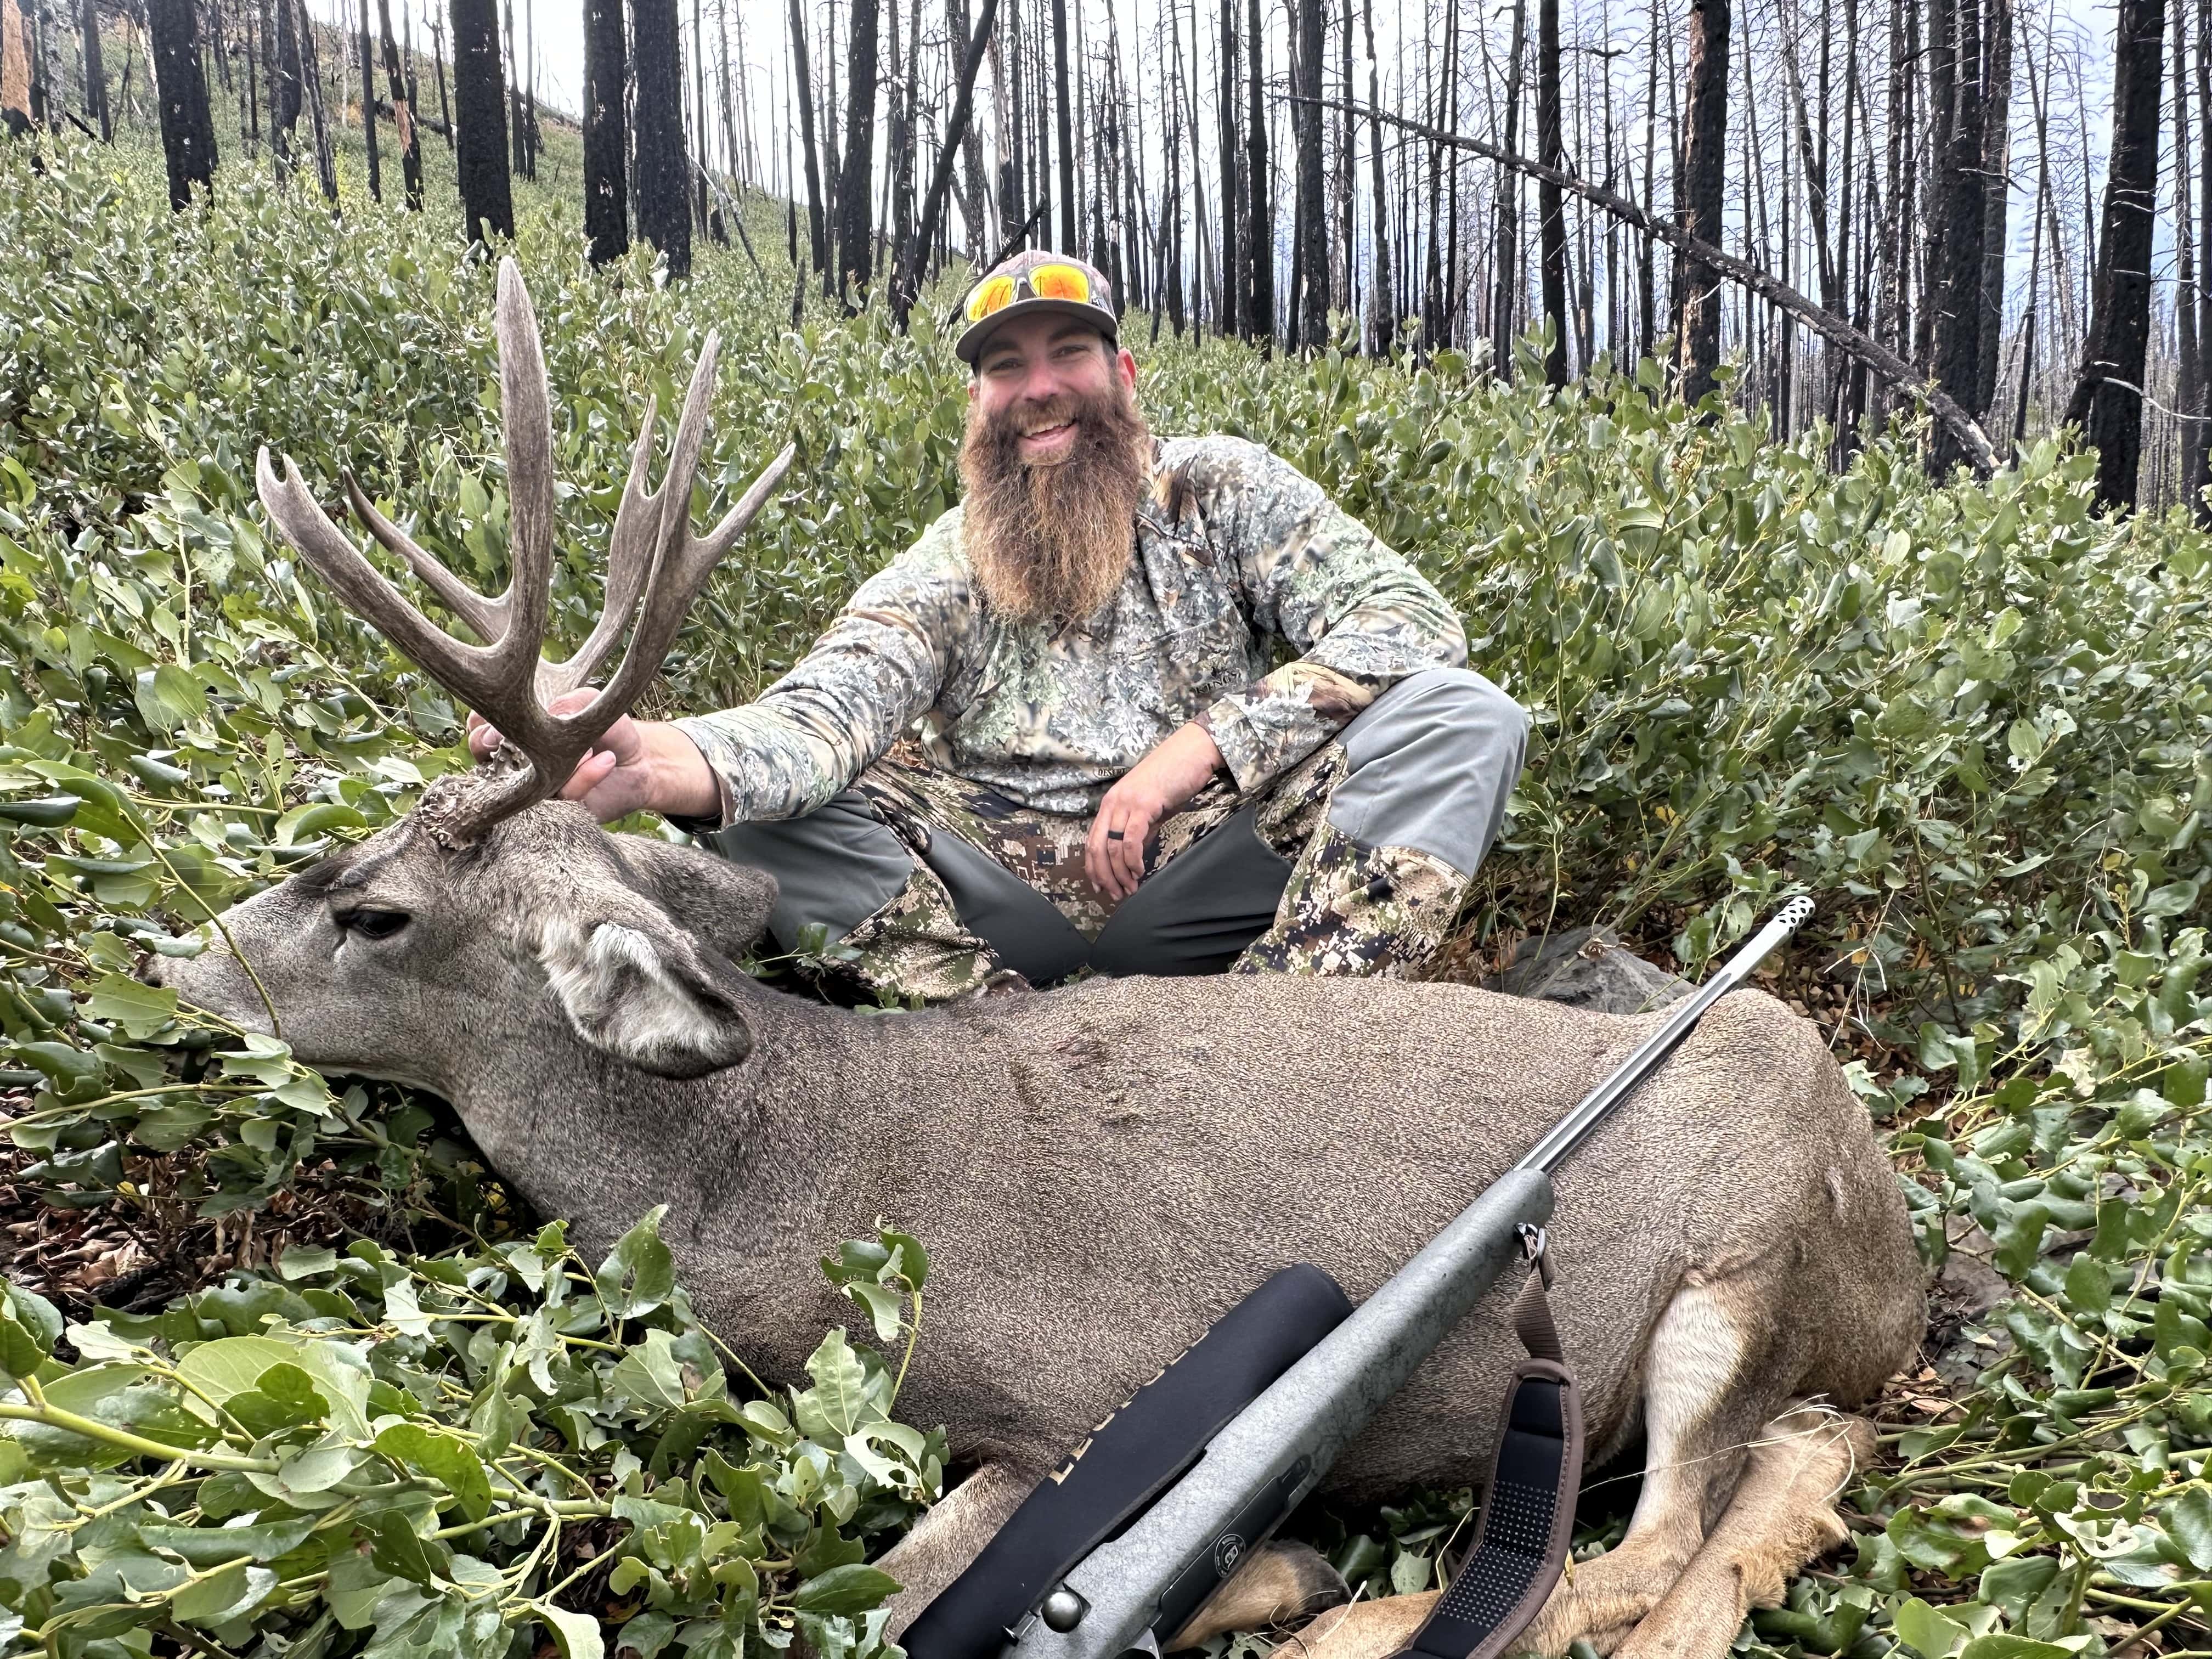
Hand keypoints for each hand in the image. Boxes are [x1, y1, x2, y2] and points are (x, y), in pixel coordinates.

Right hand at [466, 689, 714, 824]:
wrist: (640, 762)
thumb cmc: (605, 729)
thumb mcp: (587, 703)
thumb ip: (566, 702)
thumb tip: (550, 713)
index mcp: (514, 737)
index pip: (479, 730)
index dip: (480, 725)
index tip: (493, 718)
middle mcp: (517, 770)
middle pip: (486, 767)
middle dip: (498, 751)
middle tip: (514, 740)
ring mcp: (536, 795)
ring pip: (524, 786)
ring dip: (550, 761)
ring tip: (585, 746)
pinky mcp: (561, 812)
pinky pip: (564, 796)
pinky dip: (584, 775)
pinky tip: (605, 759)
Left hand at [1085, 723, 1226, 900]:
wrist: (1192, 752)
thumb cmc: (1174, 777)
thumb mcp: (1152, 808)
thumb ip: (1140, 829)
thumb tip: (1134, 855)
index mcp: (1111, 803)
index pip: (1092, 840)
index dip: (1094, 867)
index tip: (1100, 887)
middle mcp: (1113, 802)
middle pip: (1096, 846)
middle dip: (1104, 876)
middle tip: (1115, 895)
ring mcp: (1126, 802)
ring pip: (1111, 845)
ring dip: (1119, 873)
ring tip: (1129, 888)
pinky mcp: (1143, 803)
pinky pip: (1131, 838)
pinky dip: (1132, 858)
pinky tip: (1139, 870)